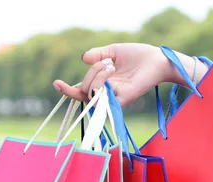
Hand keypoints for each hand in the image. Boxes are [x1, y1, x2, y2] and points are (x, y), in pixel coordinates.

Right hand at [53, 43, 171, 105]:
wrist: (156, 59)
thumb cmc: (137, 56)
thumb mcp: (113, 51)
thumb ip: (97, 55)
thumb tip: (83, 59)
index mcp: (103, 82)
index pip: (81, 91)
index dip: (67, 90)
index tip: (56, 83)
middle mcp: (107, 92)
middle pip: (85, 89)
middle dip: (90, 73)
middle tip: (107, 62)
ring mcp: (115, 97)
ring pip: (92, 92)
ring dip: (97, 76)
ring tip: (112, 65)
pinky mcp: (124, 99)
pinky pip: (105, 98)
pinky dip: (103, 83)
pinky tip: (111, 70)